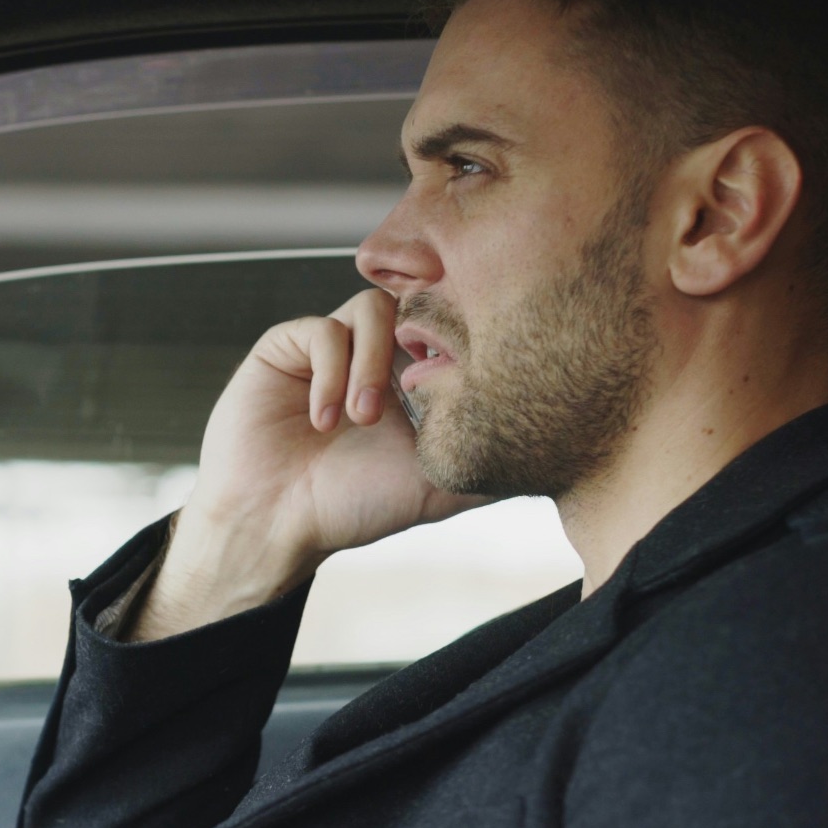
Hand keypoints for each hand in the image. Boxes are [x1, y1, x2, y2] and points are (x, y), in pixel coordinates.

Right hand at [129, 288, 483, 639]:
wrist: (276, 525)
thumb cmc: (350, 509)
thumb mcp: (436, 487)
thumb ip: (486, 467)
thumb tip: (551, 456)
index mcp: (406, 379)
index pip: (444, 328)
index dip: (458, 340)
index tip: (464, 378)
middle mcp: (369, 356)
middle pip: (412, 303)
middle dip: (418, 344)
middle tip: (412, 397)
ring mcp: (327, 348)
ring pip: (370, 307)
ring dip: (372, 364)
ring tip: (362, 418)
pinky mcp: (284, 346)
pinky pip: (321, 330)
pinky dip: (331, 373)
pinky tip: (325, 420)